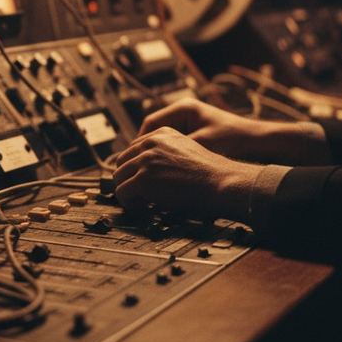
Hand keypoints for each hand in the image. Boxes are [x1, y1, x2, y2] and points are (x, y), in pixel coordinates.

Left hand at [113, 126, 260, 219]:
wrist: (222, 182)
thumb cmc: (211, 174)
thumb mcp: (187, 151)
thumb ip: (165, 154)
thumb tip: (146, 171)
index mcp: (162, 133)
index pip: (133, 149)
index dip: (134, 168)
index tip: (139, 181)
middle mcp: (151, 143)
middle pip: (122, 162)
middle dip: (128, 180)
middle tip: (138, 195)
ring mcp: (146, 160)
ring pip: (119, 178)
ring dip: (128, 192)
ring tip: (141, 202)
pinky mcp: (143, 178)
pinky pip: (122, 193)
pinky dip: (129, 203)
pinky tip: (142, 208)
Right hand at [138, 100, 328, 165]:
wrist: (264, 142)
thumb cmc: (235, 141)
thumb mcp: (202, 145)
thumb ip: (176, 152)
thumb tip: (150, 164)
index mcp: (184, 108)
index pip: (149, 124)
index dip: (139, 145)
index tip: (133, 162)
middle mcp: (185, 112)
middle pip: (153, 131)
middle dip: (144, 151)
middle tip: (137, 169)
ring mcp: (192, 122)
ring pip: (163, 139)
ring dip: (156, 155)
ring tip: (149, 173)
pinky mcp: (198, 133)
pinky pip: (175, 145)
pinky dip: (169, 157)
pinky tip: (167, 172)